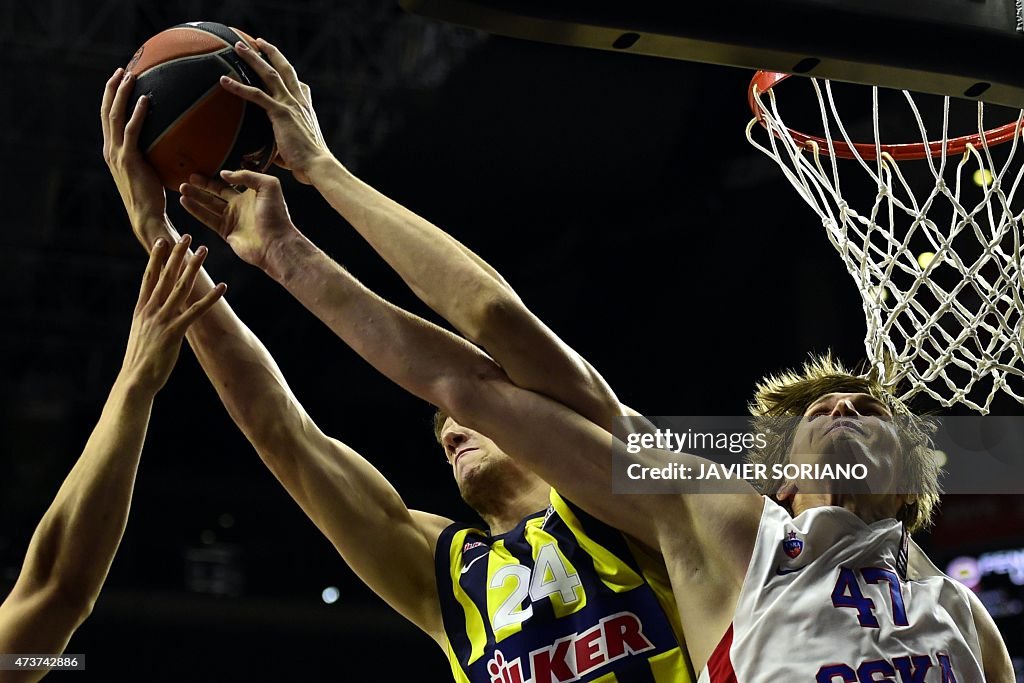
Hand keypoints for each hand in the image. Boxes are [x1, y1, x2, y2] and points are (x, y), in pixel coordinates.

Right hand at [100, 68, 165, 230]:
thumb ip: (150, 155)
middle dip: (111, 89)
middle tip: (120, 70)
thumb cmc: (152, 197)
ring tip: (129, 76)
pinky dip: (136, 114)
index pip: (107, 119)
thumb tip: (169, 141)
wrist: (146, 216)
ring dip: (121, 94)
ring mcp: (117, 154)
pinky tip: (145, 100)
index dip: (109, 98)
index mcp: (112, 152)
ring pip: (115, 117)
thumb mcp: (148, 171)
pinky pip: (132, 131)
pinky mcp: (129, 159)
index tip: (116, 81)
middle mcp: (110, 150)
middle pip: (106, 112)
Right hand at [120, 236, 225, 392]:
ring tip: (204, 250)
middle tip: (186, 235)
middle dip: (176, 254)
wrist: (135, 380)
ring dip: (193, 267)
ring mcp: (162, 320)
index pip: (149, 277)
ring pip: (181, 287)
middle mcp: (150, 310)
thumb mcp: (140, 333)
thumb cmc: (139, 360)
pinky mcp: (175, 332)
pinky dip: (210, 297)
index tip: (162, 240)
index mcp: (141, 309)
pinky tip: (223, 286)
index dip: (156, 258)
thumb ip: (147, 318)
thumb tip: (153, 309)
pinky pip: (196, 311)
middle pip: (165, 276)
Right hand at [179, 170, 297, 269]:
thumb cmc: (276, 215)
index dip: (216, 176)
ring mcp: (233, 220)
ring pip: (209, 205)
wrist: (275, 243)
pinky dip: (195, 210)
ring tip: (181, 187)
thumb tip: (224, 174)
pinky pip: (207, 219)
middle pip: (216, 193)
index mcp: (251, 194)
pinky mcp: (226, 232)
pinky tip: (184, 201)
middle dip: (201, 185)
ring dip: (195, 196)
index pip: (230, 183)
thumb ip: (247, 175)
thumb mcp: (268, 186)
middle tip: (187, 178)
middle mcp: (240, 206)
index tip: (203, 169)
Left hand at [220, 38, 329, 183]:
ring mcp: (290, 105)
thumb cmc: (306, 164)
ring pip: (269, 74)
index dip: (289, 73)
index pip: (299, 86)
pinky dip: (239, 87)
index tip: (280, 63)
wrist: (316, 165)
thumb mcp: (294, 148)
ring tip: (238, 46)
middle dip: (271, 53)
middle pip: (284, 69)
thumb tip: (268, 153)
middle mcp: (298, 102)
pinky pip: (256, 95)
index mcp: (305, 109)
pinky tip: (224, 81)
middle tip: (257, 41)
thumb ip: (280, 144)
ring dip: (253, 58)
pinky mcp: (280, 113)